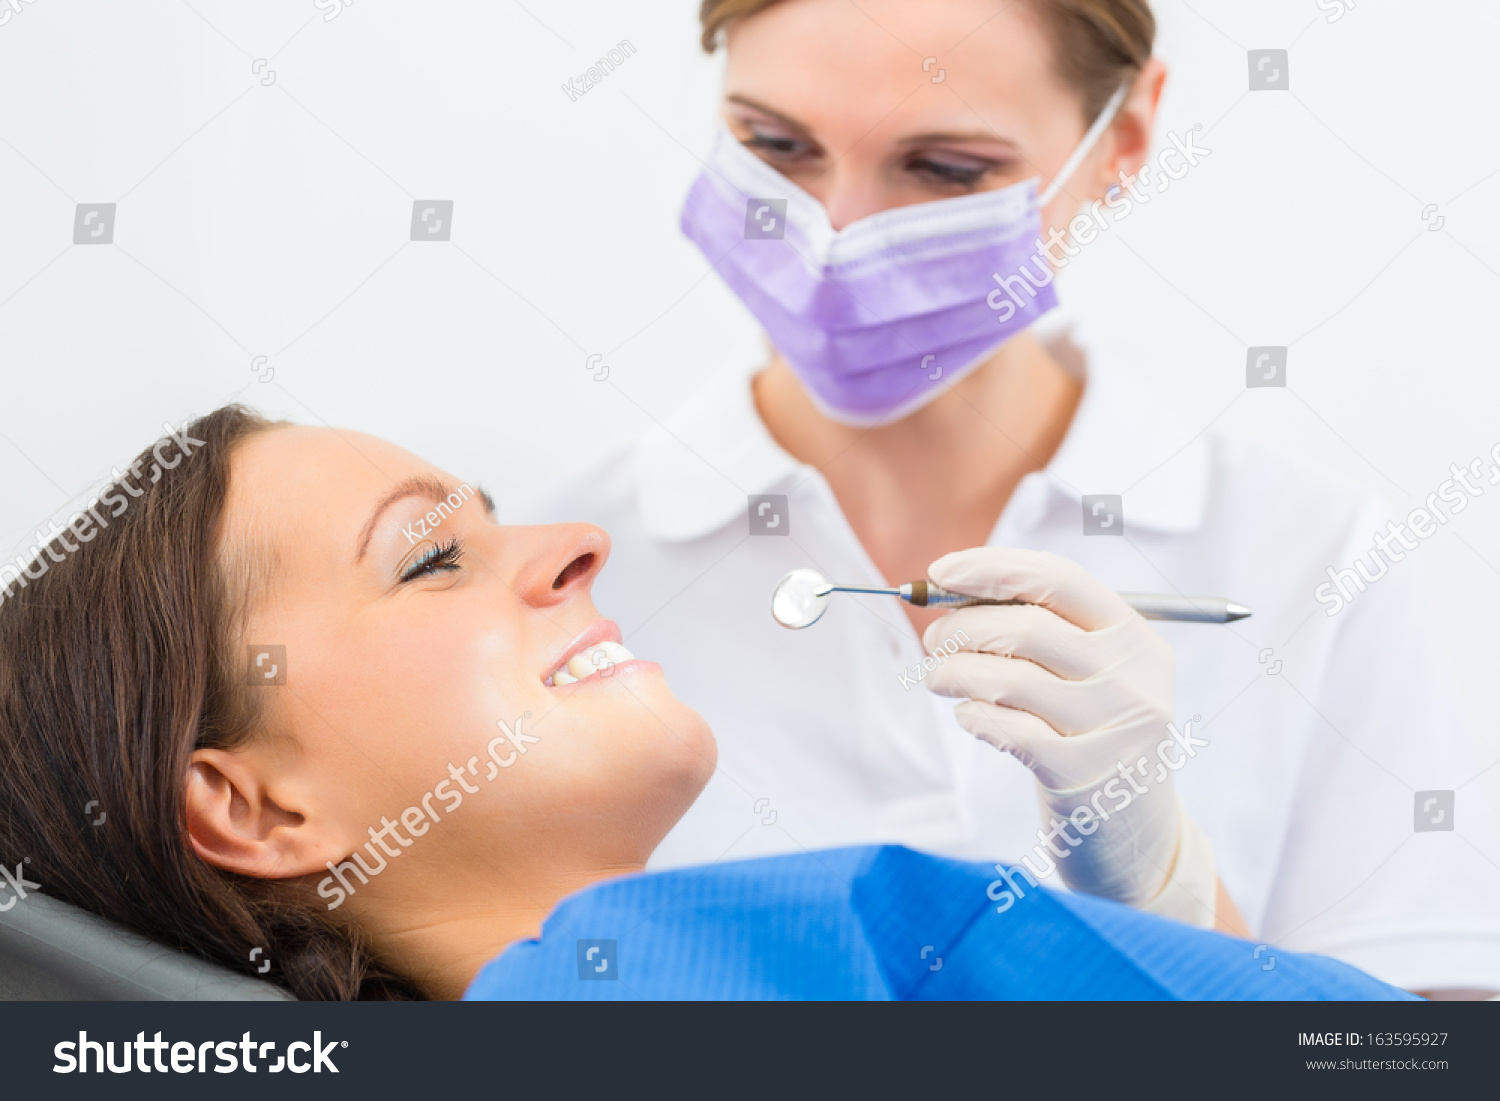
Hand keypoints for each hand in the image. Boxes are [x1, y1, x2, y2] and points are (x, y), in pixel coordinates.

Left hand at [921, 547, 1217, 925]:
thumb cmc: (1091, 736)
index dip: (993, 567)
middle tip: (932, 640)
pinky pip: (1007, 729)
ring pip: (1009, 677)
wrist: (1136, 836)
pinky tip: (967, 715)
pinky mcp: (1084, 775)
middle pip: (1026, 626)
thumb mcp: (1088, 675)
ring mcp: (1113, 727)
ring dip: (953, 671)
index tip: (939, 572)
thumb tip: (951, 589)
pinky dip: (972, 715)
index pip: (1060, 578)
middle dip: (960, 627)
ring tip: (937, 677)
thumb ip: (1038, 628)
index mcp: (1134, 637)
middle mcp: (1132, 678)